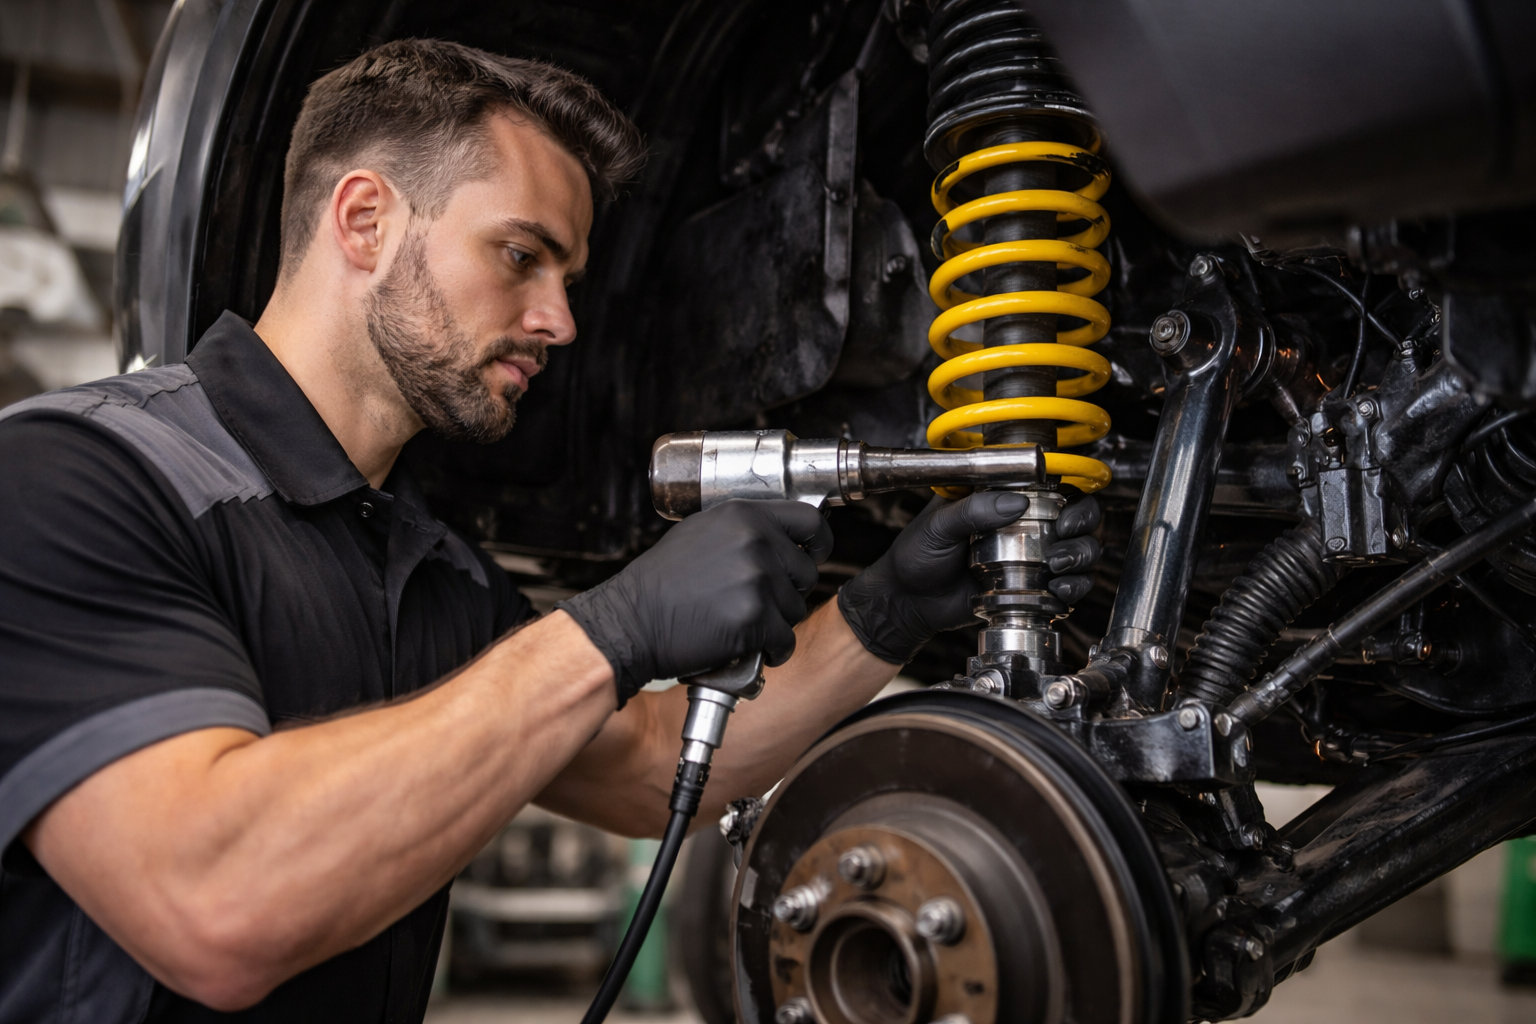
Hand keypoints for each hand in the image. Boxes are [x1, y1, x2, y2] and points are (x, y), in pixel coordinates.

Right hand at [557, 500, 833, 705]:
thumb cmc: (660, 583)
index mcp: (744, 516)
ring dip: (775, 624)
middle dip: (788, 594)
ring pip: (796, 610)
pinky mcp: (756, 618)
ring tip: (739, 625)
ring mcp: (757, 579)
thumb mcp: (700, 533)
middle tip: (756, 604)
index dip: (818, 541)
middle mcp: (756, 541)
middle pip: (806, 573)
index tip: (812, 555)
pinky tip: (747, 648)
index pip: (810, 519)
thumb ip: (742, 531)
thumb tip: (780, 537)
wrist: (630, 621)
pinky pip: (785, 641)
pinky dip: (771, 651)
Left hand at [837, 491, 1100, 663]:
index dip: (1068, 490)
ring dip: (1081, 556)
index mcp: (1001, 494)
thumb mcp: (938, 525)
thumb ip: (973, 510)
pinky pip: (1069, 584)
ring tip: (1057, 567)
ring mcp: (1031, 553)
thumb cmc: (916, 556)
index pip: (1049, 481)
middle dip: (1082, 523)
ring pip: (1081, 547)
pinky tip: (1058, 591)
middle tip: (1065, 536)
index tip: (1062, 506)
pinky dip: (1074, 587)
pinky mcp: (1032, 585)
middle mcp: (1024, 520)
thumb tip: (1016, 502)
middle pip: (1078, 512)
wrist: (908, 602)